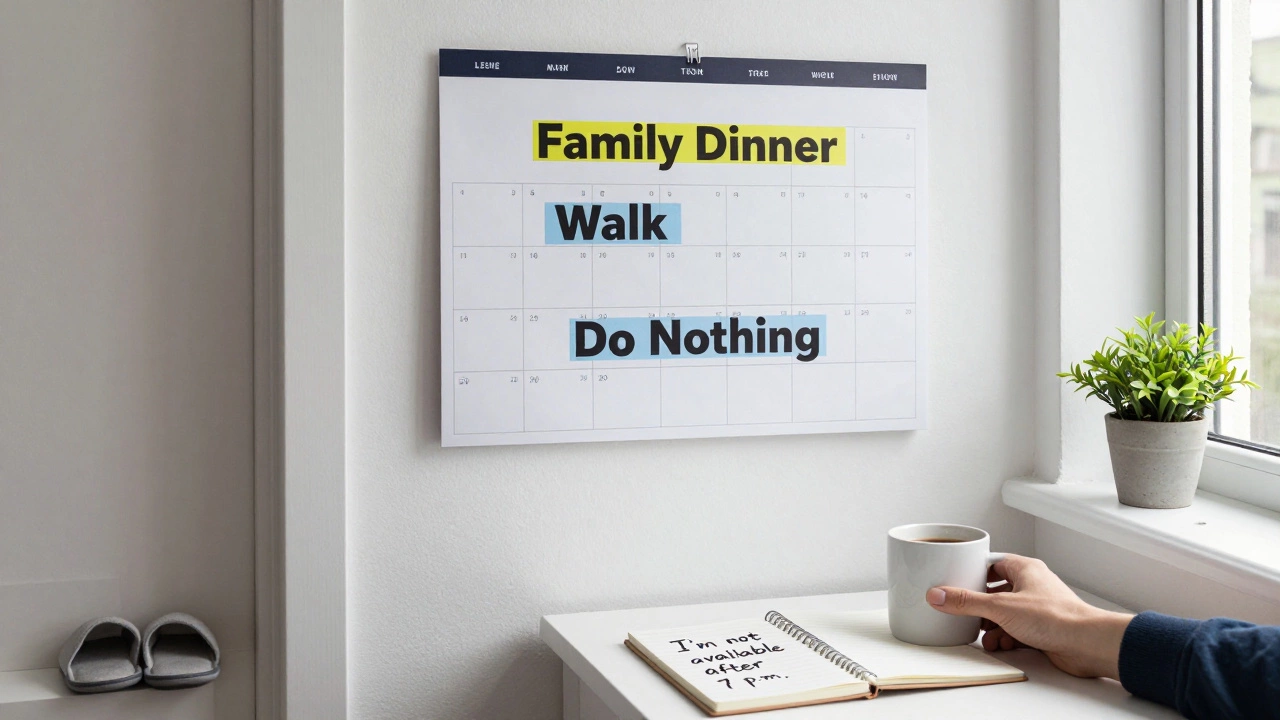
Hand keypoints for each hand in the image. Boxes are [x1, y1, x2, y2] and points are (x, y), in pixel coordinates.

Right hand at [926, 554, 1132, 678]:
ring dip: (991, 625)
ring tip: (982, 634)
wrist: (1086, 644)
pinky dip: (1005, 636)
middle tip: (964, 611)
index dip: (972, 572)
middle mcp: (1032, 584)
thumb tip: (939, 594)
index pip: (991, 563)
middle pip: (995, 590)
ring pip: (1005, 612)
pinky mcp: (1042, 627)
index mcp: (1024, 568)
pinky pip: (1016, 629)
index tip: (955, 580)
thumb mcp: (1000, 607)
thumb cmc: (1056, 617)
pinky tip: (999, 644)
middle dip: (980, 605)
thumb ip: (967, 602)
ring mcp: (1038, 606)